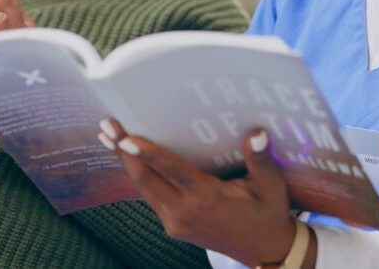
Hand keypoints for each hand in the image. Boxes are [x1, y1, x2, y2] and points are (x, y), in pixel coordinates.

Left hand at [99, 119, 301, 267]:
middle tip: (106, 125)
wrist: (268, 252)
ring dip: (126, 163)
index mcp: (206, 199)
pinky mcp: (174, 226)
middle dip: (123, 152)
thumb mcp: (271, 186)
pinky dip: (138, 175)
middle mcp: (185, 212)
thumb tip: (256, 133)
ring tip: (108, 136)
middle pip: (145, 179)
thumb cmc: (269, 213)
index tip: (125, 138)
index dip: (147, 154)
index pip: (171, 171)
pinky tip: (129, 159)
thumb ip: (260, 159)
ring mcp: (176, 222)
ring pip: (144, 188)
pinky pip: (151, 196)